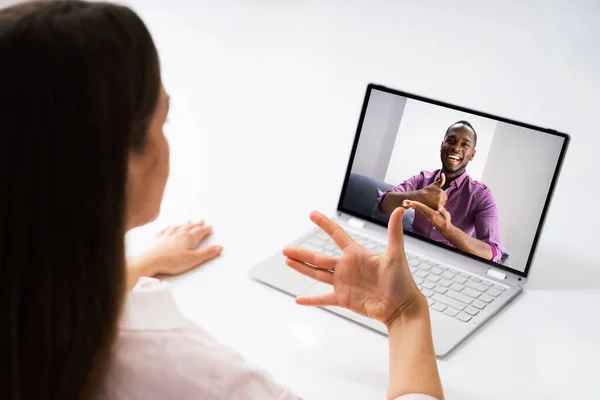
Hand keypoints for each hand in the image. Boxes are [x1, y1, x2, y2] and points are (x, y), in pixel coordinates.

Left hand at [128, 221, 222, 278]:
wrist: (150, 260)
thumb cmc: (171, 261)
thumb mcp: (193, 259)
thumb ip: (207, 253)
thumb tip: (219, 248)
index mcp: (188, 238)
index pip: (199, 231)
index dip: (205, 229)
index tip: (209, 227)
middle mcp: (178, 234)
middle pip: (190, 227)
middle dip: (197, 224)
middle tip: (201, 221)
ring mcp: (167, 235)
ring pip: (178, 227)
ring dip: (185, 224)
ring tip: (188, 221)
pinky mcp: (157, 239)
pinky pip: (165, 230)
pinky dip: (169, 228)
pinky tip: (169, 227)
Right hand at [282, 208, 425, 326]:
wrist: (402, 307)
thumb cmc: (402, 280)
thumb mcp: (396, 254)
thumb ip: (394, 232)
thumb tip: (399, 209)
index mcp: (356, 254)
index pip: (336, 234)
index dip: (324, 224)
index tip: (312, 214)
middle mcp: (346, 267)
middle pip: (318, 257)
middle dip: (301, 253)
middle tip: (285, 249)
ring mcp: (343, 283)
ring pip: (317, 274)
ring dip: (302, 268)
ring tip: (287, 261)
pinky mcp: (343, 299)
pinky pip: (323, 298)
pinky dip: (311, 300)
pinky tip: (298, 300)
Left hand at [403, 200, 451, 233]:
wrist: (444, 228)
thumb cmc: (446, 221)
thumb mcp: (447, 216)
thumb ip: (443, 211)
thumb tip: (440, 207)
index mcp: (432, 214)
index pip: (424, 208)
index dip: (418, 205)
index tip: (412, 202)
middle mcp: (428, 215)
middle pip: (418, 209)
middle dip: (412, 205)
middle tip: (404, 201)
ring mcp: (426, 216)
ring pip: (418, 209)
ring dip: (412, 206)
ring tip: (405, 202)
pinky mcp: (426, 216)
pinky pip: (419, 210)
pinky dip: (415, 207)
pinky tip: (411, 204)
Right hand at [417, 173, 446, 209]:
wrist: (418, 198)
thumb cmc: (427, 191)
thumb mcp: (434, 184)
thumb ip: (441, 180)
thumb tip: (444, 174)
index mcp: (441, 192)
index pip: (445, 196)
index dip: (440, 196)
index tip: (434, 196)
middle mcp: (441, 198)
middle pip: (444, 201)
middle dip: (440, 200)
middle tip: (433, 199)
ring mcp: (438, 204)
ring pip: (442, 205)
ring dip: (439, 204)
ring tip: (432, 202)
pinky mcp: (436, 208)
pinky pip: (440, 209)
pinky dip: (437, 208)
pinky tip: (432, 205)